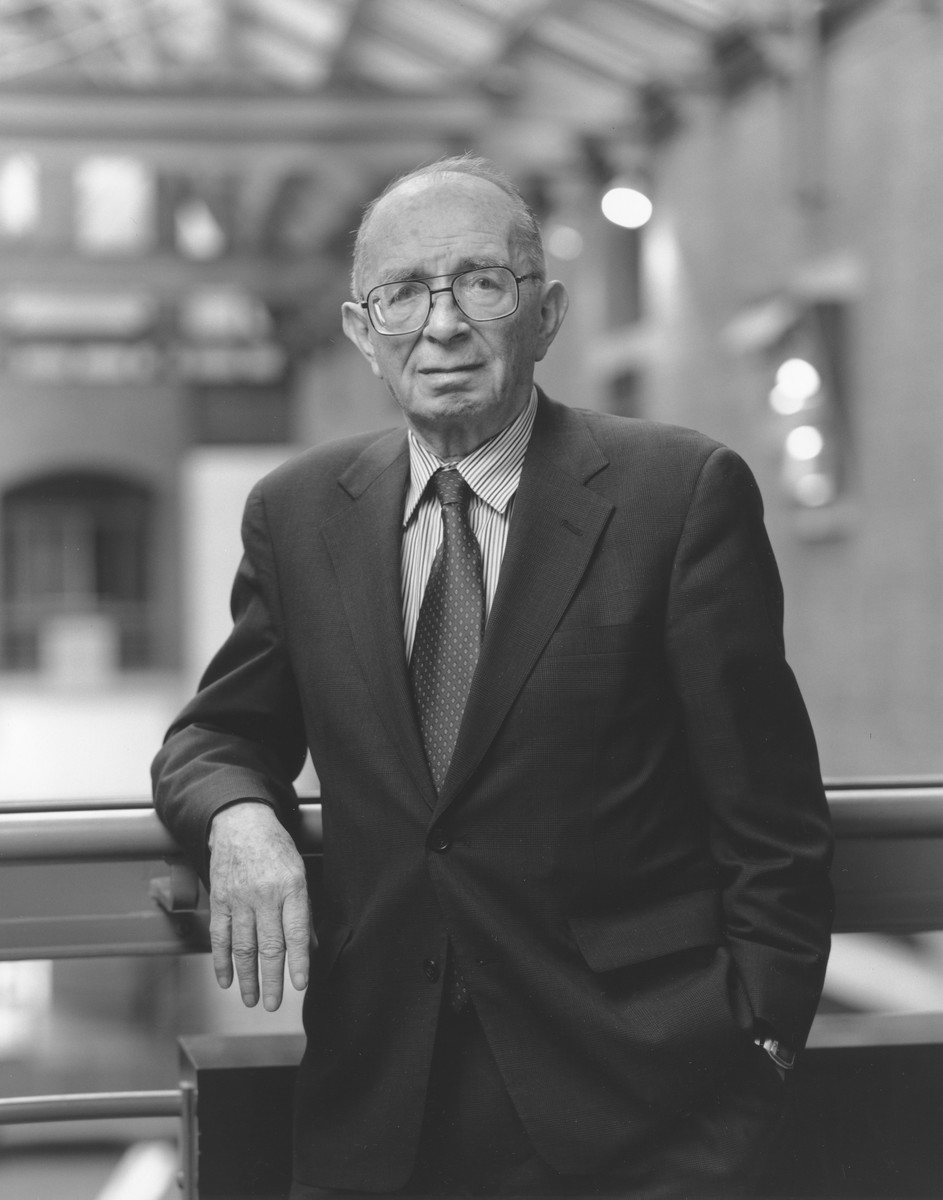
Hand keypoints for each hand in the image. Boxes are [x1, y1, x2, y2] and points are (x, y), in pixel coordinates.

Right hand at [207, 801, 310, 1009]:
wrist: (240, 823)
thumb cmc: (276, 849)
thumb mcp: (300, 872)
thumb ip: (304, 910)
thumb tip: (312, 946)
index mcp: (291, 887)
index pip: (295, 932)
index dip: (298, 961)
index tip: (300, 985)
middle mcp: (264, 895)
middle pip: (268, 945)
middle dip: (272, 979)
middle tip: (274, 1004)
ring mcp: (239, 898)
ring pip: (243, 946)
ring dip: (246, 977)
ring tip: (252, 999)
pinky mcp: (219, 900)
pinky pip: (220, 936)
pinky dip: (221, 961)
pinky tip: (226, 980)